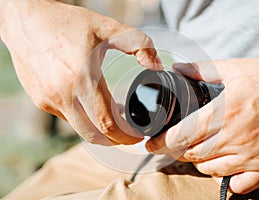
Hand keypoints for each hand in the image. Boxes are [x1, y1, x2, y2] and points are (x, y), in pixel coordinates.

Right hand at [0, 0, 161, 144]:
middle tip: (130, 134)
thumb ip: (139, 45)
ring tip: (114, 118)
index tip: (138, 136)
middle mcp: (61, 94)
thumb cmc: (66, 22)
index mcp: (80, 77)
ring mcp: (48, 100)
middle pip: (93, 135)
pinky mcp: (40, 100)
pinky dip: (84, 119)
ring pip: (80, 129)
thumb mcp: (108, 27)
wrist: (25, 19)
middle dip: (115, 140)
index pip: (107, 123)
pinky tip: (92, 105)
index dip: (126, 136)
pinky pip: (67, 118)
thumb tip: (157, 66)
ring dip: (100, 131)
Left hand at [146, 58, 258, 193]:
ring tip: (199, 150)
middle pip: (192, 154)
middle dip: (178, 150)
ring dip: (199, 162)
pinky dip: (226, 179)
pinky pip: (238, 185)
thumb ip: (204, 70)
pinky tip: (224, 167)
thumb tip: (179, 69)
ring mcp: (251, 156)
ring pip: (210, 170)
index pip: (181, 135)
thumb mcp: (238, 68)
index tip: (151, 143)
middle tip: (176, 143)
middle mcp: (235, 138)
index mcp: (225, 112)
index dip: (161, 141)